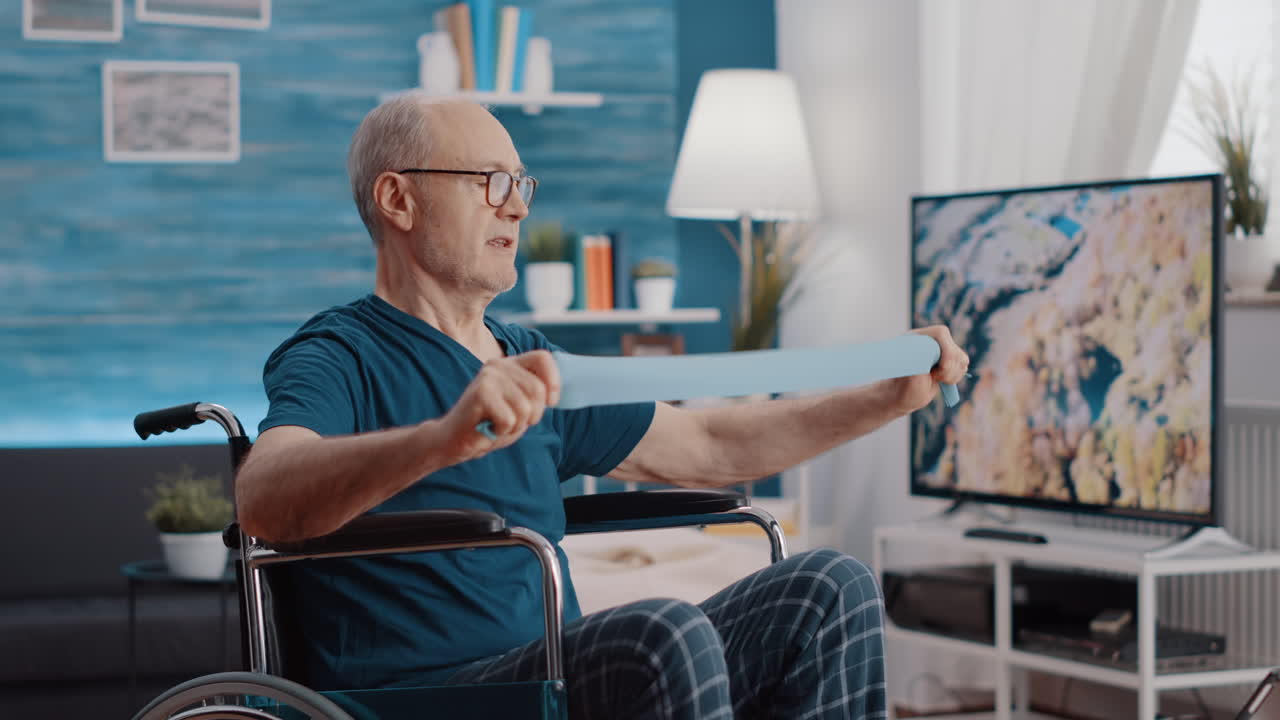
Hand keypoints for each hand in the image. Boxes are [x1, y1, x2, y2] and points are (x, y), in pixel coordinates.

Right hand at [437, 350, 561, 462]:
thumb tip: (557, 391)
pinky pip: (510, 419)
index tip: (551, 403)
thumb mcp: (521, 407)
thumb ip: (537, 395)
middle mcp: (499, 365)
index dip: (553, 381)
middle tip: (513, 421)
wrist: (455, 441)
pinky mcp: (481, 393)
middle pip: (537, 389)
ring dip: (516, 425)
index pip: (543, 358)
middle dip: (533, 415)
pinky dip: (502, 431)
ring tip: (498, 423)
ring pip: (525, 408)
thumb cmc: (491, 425)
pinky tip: (488, 427)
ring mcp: (488, 376)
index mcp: (510, 364)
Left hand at [883, 326, 969, 412]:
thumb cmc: (902, 388)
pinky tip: (942, 380)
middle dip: (949, 368)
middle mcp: (929, 340)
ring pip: (961, 358)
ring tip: (937, 379)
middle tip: (935, 377)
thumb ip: (919, 367)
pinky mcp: (948, 359)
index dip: (946, 351)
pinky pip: (963, 365)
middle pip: (954, 348)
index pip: (940, 333)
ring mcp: (940, 349)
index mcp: (915, 338)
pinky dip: (956, 376)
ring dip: (953, 374)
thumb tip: (925, 354)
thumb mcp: (910, 380)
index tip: (939, 370)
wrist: (902, 395)